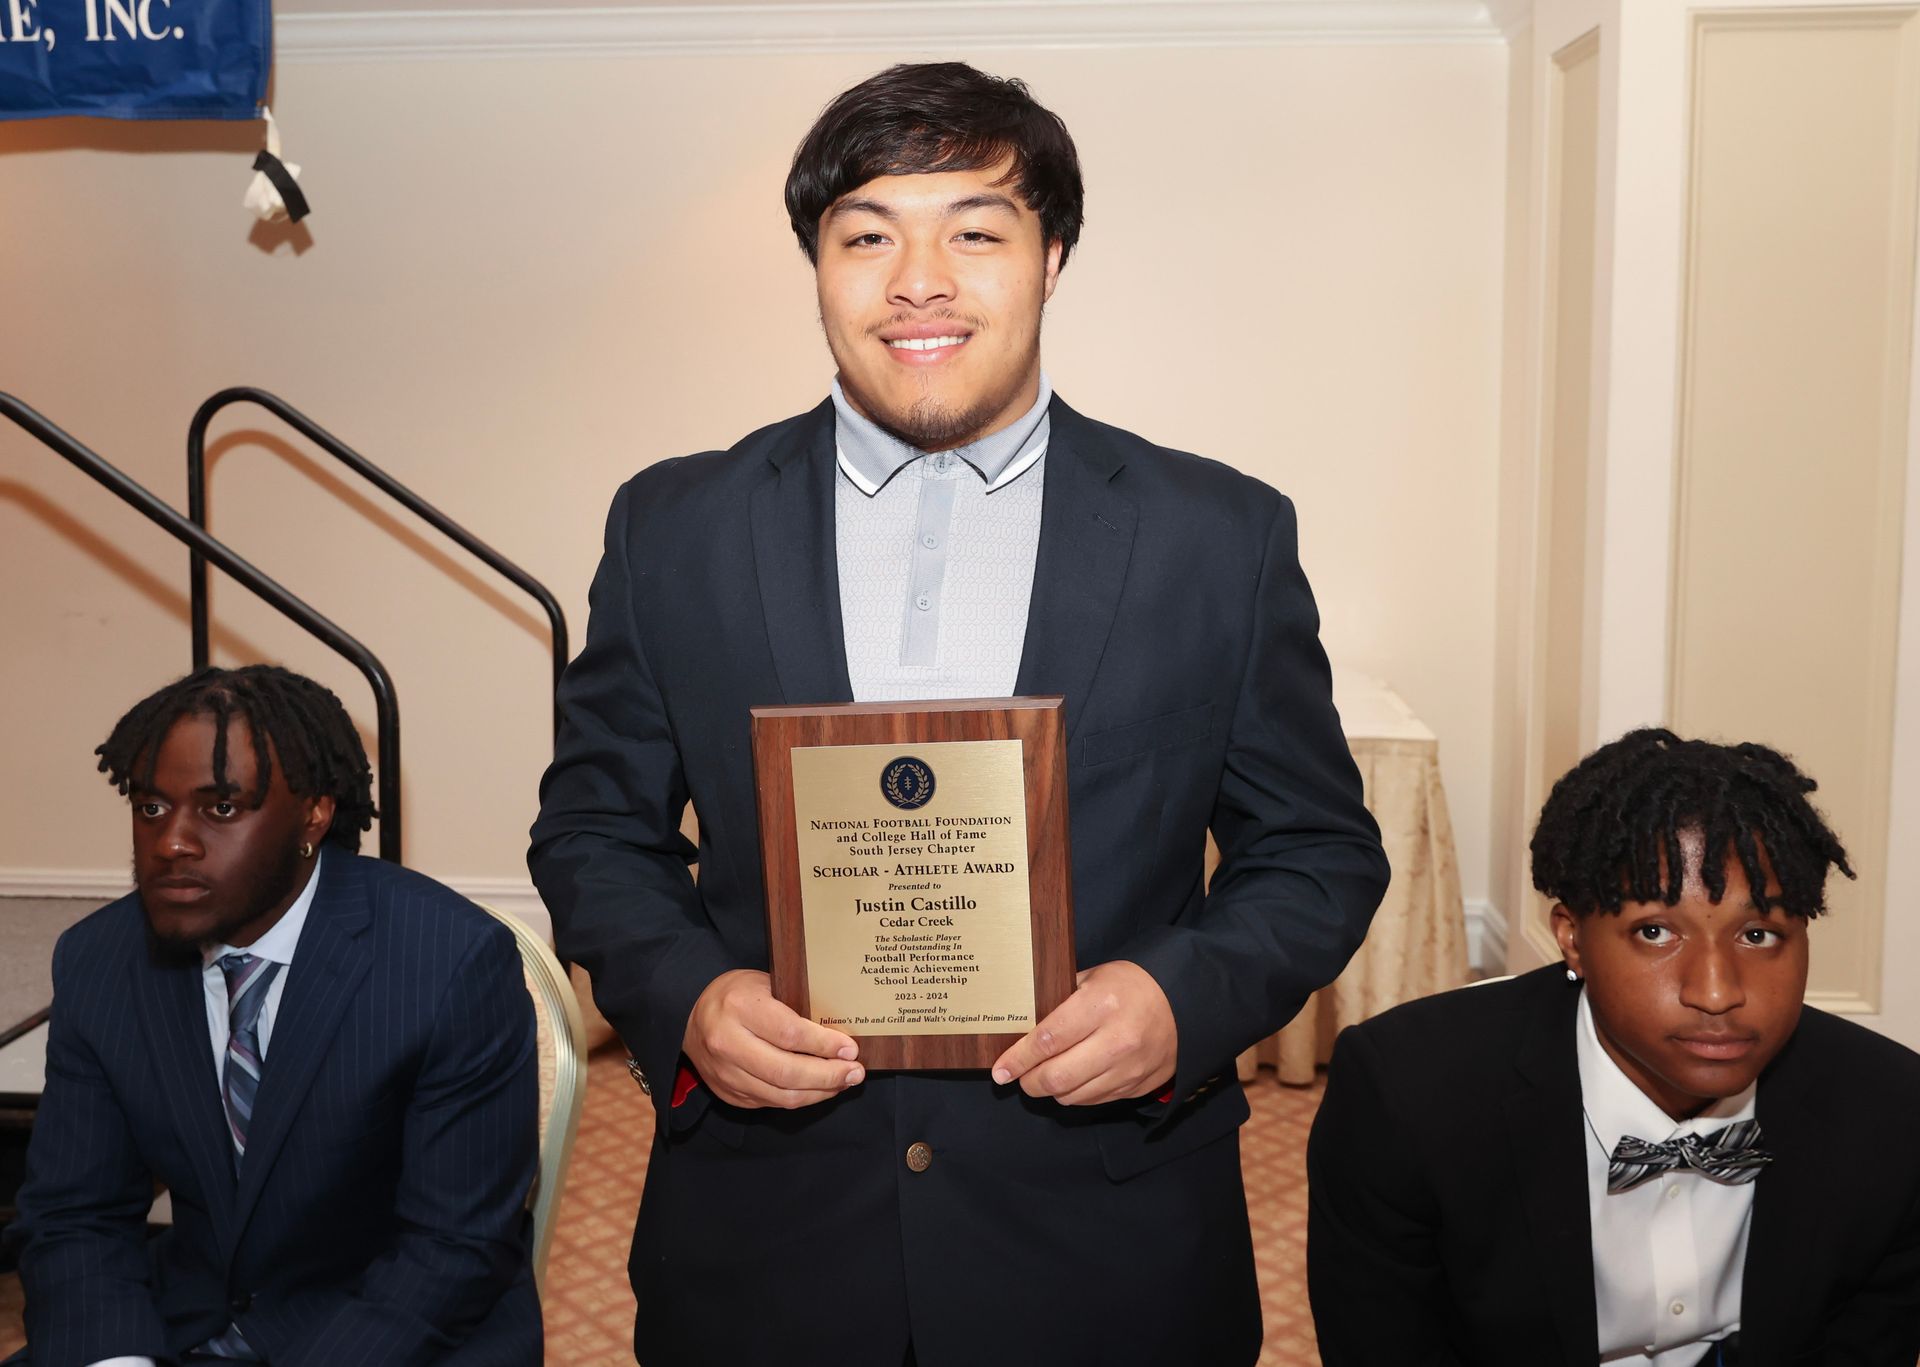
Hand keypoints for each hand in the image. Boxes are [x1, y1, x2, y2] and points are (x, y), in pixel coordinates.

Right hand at [683, 969, 863, 1108]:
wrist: (690, 1017)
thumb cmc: (737, 995)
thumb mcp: (764, 984)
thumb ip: (796, 1005)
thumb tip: (840, 1031)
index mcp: (739, 1007)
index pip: (789, 1034)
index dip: (824, 1045)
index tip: (850, 1049)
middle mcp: (727, 1043)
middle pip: (787, 1072)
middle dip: (828, 1076)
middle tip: (854, 1072)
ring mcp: (725, 1073)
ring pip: (780, 1095)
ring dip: (819, 1092)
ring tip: (843, 1082)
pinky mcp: (727, 1093)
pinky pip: (771, 1103)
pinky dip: (800, 1098)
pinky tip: (819, 1088)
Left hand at [990, 960, 1176, 1105]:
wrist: (1186, 1003)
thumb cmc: (1133, 985)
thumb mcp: (1095, 978)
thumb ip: (1060, 1000)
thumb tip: (1024, 1026)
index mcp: (1101, 1006)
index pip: (1048, 1040)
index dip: (1019, 1058)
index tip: (1001, 1070)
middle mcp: (1116, 1041)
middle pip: (1057, 1077)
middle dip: (1029, 1081)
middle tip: (1019, 1076)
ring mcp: (1129, 1069)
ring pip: (1073, 1095)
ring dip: (1051, 1090)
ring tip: (1044, 1076)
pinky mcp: (1137, 1086)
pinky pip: (1094, 1101)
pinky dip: (1076, 1094)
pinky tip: (1072, 1080)